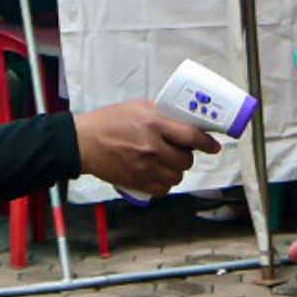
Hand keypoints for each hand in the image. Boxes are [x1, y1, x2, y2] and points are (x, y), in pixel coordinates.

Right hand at [73, 101, 218, 197]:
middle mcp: (153, 146)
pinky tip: (159, 175)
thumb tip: (182, 121)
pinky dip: (165, 184)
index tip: (214, 146)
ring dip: (176, 171)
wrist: (82, 142)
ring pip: (177, 176)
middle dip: (187, 156)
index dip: (208, 143)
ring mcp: (145, 166)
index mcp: (154, 123)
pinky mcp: (137, 181)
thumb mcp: (137, 107)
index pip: (192, 136)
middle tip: (180, 152)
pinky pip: (163, 189)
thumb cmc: (107, 122)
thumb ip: (161, 114)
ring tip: (167, 164)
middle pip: (186, 159)